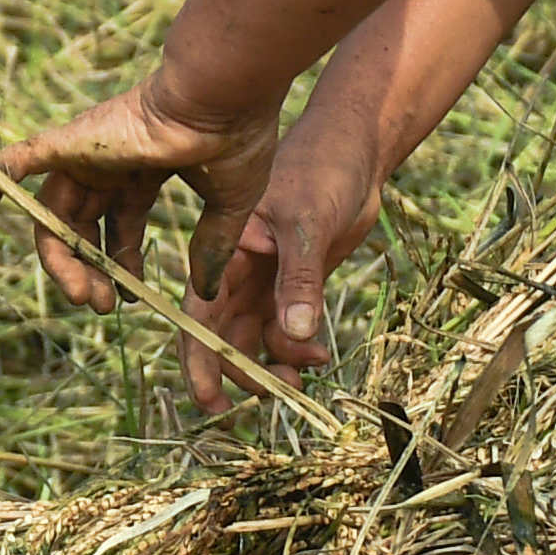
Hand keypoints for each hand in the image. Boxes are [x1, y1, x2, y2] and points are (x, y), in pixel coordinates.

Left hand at [0, 84, 274, 311]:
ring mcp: (88, 153)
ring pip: (55, 215)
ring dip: (61, 260)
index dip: (120, 264)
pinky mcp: (72, 143)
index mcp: (146, 170)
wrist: (223, 97)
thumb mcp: (227, 204)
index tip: (131, 300)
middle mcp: (111, 163)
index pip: (119, 225)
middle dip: (88, 270)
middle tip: (100, 306)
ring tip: (82, 298)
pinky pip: (21, 159)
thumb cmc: (233, 138)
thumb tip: (205, 289)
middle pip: (81, 227)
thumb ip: (211, 244)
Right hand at [179, 96, 387, 408]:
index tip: (210, 401)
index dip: (200, 360)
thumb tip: (295, 337)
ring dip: (275, 364)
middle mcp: (238, 273)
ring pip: (255, 339)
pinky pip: (286, 329)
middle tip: (277, 396)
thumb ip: (300, 281)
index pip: (200, 315)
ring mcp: (266, 281)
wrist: (355, 152)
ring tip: (308, 375)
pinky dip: (298, 348)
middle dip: (243, 372)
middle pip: (224, 337)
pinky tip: (319, 354)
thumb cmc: (321, 171)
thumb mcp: (308, 224)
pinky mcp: (295, 284)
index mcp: (226, 253)